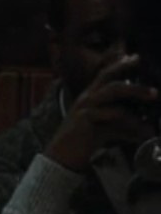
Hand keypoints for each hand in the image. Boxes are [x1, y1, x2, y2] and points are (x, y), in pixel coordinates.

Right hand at [45, 55, 159, 171]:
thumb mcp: (108, 130)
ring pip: (112, 91)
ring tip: (153, 97)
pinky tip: (143, 130)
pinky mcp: (85, 118)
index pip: (104, 75)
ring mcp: (85, 106)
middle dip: (131, 76)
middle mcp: (87, 98)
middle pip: (109, 79)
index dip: (119, 64)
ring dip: (136, 92)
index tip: (136, 57)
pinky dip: (131, 121)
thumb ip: (126, 126)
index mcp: (90, 96)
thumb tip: (148, 128)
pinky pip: (113, 114)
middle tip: (153, 86)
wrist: (62, 156)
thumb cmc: (84, 140)